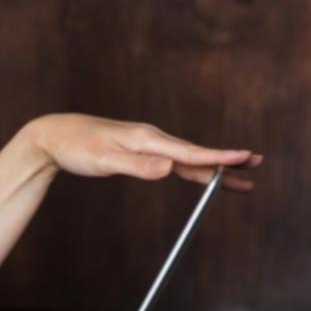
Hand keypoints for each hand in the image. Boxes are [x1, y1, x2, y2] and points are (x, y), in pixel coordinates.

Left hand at [26, 114, 261, 192]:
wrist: (53, 135)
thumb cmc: (76, 147)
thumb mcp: (104, 160)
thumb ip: (137, 166)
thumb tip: (169, 169)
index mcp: (146, 139)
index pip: (189, 151)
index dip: (218, 157)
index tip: (245, 157)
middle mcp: (151, 138)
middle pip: (195, 153)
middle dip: (226, 161)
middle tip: (257, 165)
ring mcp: (146, 143)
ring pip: (187, 157)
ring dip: (214, 165)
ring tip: (241, 176)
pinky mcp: (139, 150)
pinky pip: (173, 159)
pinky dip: (193, 167)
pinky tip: (202, 173)